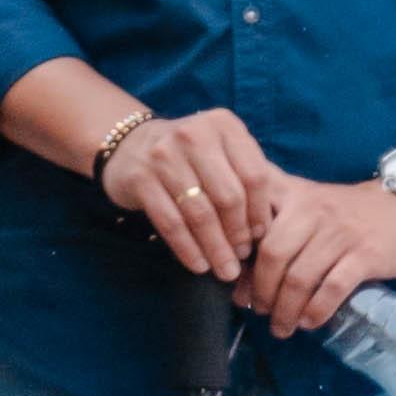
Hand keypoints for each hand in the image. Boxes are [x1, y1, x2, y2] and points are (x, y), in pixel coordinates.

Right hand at [96, 107, 284, 283]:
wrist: (129, 145)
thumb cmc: (189, 156)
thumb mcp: (220, 150)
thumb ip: (243, 177)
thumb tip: (266, 231)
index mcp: (223, 125)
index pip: (254, 175)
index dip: (260, 212)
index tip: (261, 238)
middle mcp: (194, 134)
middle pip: (229, 196)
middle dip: (238, 234)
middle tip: (242, 258)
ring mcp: (163, 155)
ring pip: (200, 213)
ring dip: (216, 248)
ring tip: (225, 270)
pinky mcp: (140, 178)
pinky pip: (170, 222)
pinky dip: (187, 248)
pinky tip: (198, 265)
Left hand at [240, 171, 395, 335]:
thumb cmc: (345, 212)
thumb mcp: (305, 202)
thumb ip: (271, 227)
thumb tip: (236, 277)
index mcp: (292, 193)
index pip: (251, 218)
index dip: (234, 251)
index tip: (227, 277)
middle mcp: (313, 209)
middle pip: (273, 254)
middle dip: (260, 289)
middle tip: (258, 310)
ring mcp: (340, 233)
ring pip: (301, 277)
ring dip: (285, 309)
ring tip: (281, 326)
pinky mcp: (366, 255)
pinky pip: (332, 288)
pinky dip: (316, 310)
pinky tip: (308, 322)